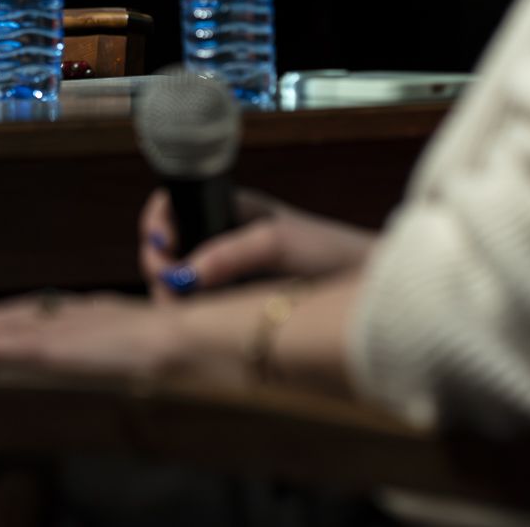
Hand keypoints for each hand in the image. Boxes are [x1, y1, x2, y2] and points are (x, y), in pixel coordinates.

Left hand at [0, 291, 240, 386]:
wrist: (210, 345)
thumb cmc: (201, 354)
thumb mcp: (166, 355)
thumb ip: (146, 357)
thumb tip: (144, 371)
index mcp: (112, 314)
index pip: (52, 313)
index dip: (16, 319)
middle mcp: (91, 313)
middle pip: (26, 312)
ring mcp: (81, 328)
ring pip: (18, 326)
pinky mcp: (73, 347)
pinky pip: (22, 346)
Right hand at [140, 187, 375, 299]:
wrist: (372, 286)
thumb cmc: (331, 252)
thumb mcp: (277, 243)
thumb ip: (228, 253)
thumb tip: (183, 274)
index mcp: (230, 211)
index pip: (172, 208)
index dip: (157, 226)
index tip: (160, 248)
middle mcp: (224, 239)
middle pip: (168, 250)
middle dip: (159, 267)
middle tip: (170, 288)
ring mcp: (229, 272)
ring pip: (179, 282)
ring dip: (171, 295)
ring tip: (183, 309)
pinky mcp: (236, 303)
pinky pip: (199, 307)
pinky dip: (190, 314)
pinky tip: (200, 322)